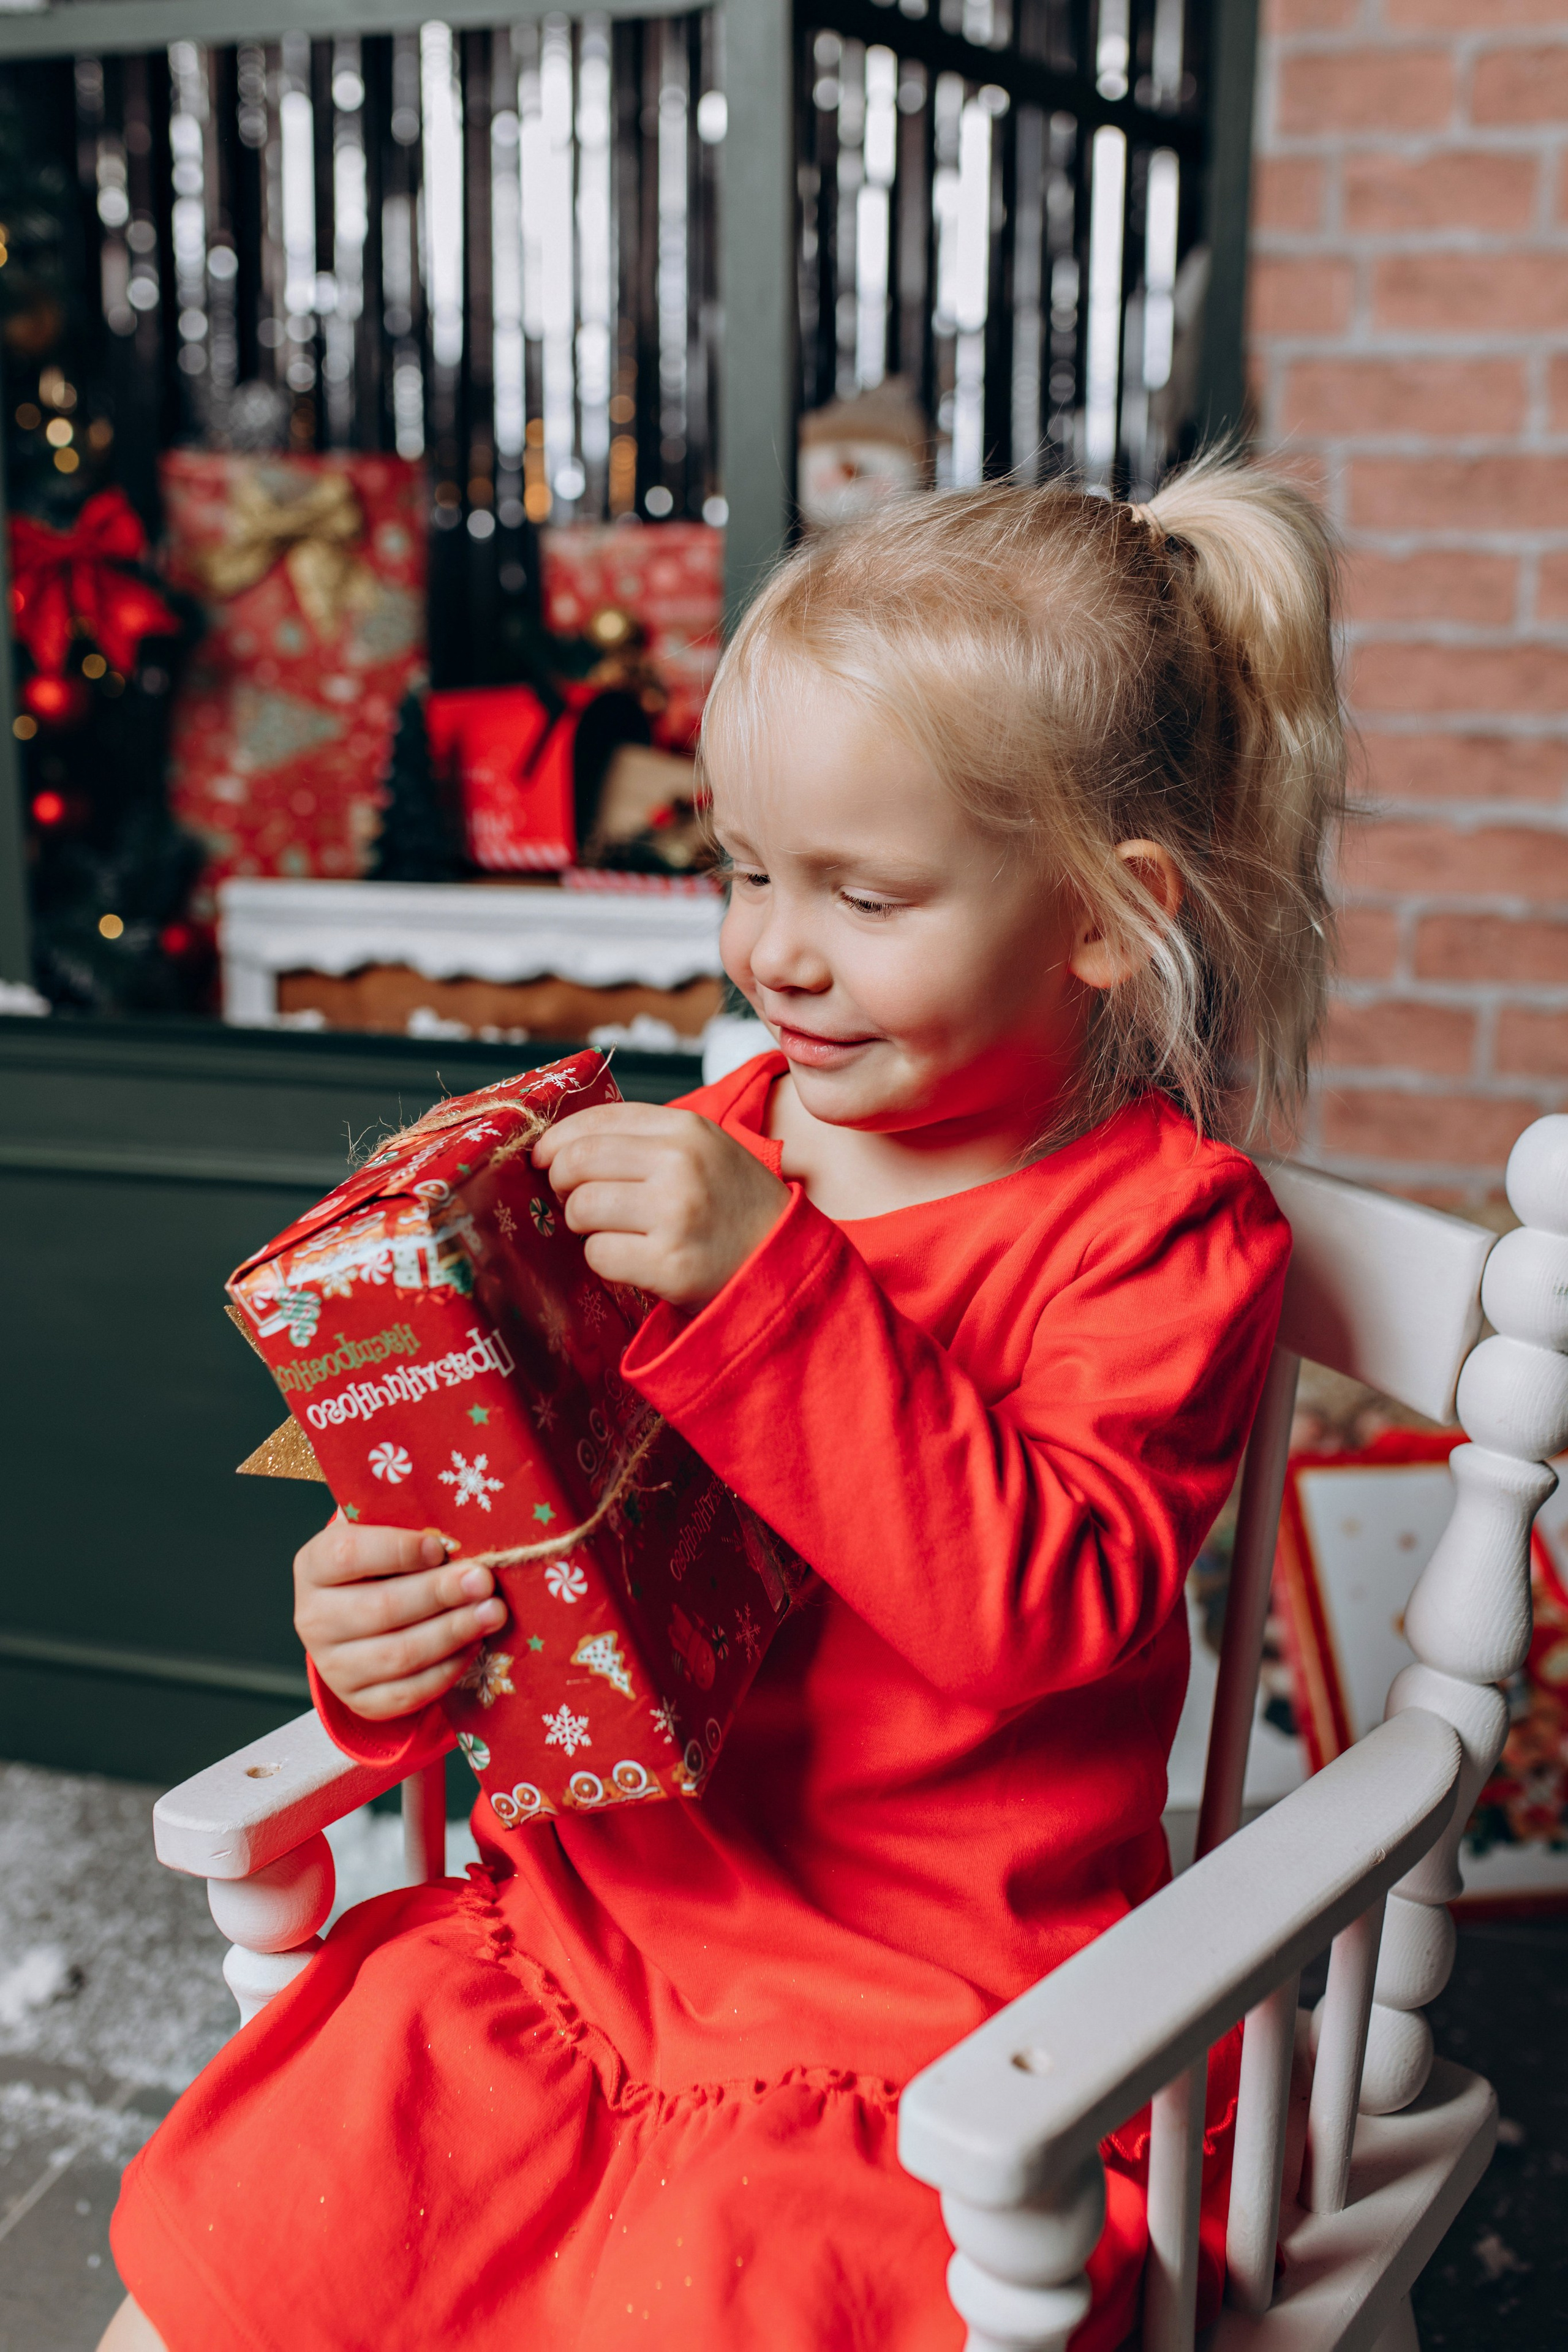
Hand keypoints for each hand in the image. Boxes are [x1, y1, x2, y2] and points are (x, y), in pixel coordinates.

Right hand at [294, 1516, 507, 1720]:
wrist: (361, 1614)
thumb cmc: (382, 1565)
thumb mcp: (385, 1534)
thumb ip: (411, 1528)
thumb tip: (458, 1531)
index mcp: (315, 1565)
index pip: (349, 1555)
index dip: (397, 1551)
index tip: (439, 1548)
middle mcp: (314, 1618)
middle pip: (381, 1609)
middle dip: (439, 1595)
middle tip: (483, 1582)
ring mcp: (332, 1665)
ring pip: (398, 1655)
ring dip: (452, 1633)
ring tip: (491, 1613)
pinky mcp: (358, 1699)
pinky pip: (407, 1693)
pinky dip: (446, 1670)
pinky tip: (473, 1645)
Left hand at [533, 1102, 789, 1309]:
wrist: (784, 1264)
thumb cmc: (733, 1208)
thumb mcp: (703, 1151)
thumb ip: (644, 1140)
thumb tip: (560, 1145)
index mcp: (686, 1129)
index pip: (595, 1121)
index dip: (556, 1140)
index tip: (544, 1159)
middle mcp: (680, 1164)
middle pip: (577, 1163)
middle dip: (563, 1183)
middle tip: (575, 1200)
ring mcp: (676, 1214)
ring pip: (582, 1209)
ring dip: (584, 1225)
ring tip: (612, 1230)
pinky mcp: (669, 1264)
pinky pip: (598, 1254)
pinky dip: (604, 1260)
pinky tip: (631, 1259)